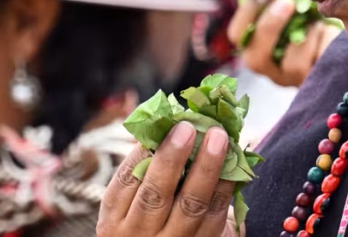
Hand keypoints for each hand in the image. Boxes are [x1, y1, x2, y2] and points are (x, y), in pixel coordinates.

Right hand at [98, 123, 239, 236]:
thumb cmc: (151, 220)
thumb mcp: (132, 204)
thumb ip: (143, 170)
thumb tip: (160, 122)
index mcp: (115, 220)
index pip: (125, 182)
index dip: (142, 152)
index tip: (161, 126)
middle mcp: (138, 235)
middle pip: (155, 195)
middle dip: (172, 158)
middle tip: (187, 127)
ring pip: (190, 205)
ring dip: (206, 167)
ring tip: (218, 137)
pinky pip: (215, 216)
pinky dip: (224, 187)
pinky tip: (233, 164)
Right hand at [227, 0, 341, 87]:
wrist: (340, 49)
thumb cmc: (310, 22)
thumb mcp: (291, 12)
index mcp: (256, 48)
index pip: (237, 36)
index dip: (247, 14)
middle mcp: (271, 70)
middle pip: (256, 59)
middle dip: (270, 27)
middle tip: (287, 0)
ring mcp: (295, 80)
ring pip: (294, 64)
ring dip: (308, 33)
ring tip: (317, 18)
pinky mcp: (319, 81)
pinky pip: (322, 60)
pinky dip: (327, 39)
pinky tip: (330, 30)